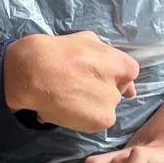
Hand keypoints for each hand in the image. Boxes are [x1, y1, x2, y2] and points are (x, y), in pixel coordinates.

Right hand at [4, 32, 139, 130]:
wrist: (34, 71)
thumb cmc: (57, 51)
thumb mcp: (87, 40)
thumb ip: (108, 57)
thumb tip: (128, 84)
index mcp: (121, 64)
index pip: (129, 74)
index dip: (113, 76)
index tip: (97, 77)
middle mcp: (120, 84)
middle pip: (116, 93)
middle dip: (101, 92)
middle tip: (78, 87)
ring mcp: (111, 104)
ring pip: (104, 108)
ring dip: (90, 106)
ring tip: (67, 98)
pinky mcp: (100, 121)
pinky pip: (94, 122)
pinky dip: (81, 119)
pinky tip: (64, 108)